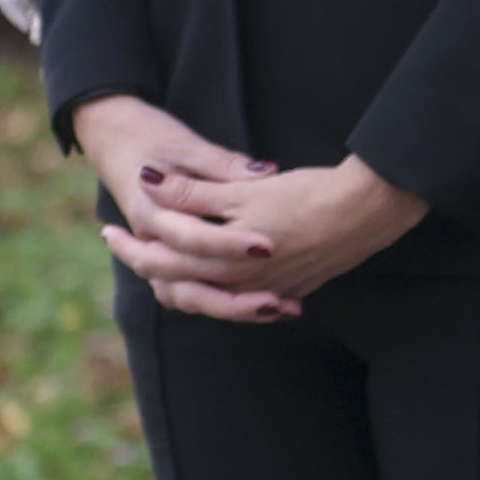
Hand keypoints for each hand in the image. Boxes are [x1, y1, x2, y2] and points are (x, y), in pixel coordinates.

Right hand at [77, 94, 286, 315]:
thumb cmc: (148, 135)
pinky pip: (191, 290)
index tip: (267, 248)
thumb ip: (223, 165)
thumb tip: (263, 172)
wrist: (111, 134)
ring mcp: (156, 251)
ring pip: (186, 296)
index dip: (229, 245)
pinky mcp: (167, 255)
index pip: (192, 238)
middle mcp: (151, 240)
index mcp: (150, 211)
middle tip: (276, 303)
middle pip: (185, 286)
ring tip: (278, 308)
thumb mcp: (186, 145)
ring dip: (230, 307)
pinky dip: (224, 301)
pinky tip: (271, 304)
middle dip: (232, 300)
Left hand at [114, 156, 426, 316]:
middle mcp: (241, 283)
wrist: (371, 210)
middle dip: (148, 265)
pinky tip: (225, 278)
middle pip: (179, 284)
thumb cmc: (308, 195)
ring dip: (185, 282)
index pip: (158, 261)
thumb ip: (193, 192)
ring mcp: (269, 290)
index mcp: (222, 259)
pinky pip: (248, 299)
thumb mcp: (243, 190)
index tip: (107, 231)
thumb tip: (149, 181)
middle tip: (123, 246)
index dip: (129, 245)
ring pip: (211, 297)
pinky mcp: (295, 288)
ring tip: (167, 265)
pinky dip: (226, 290)